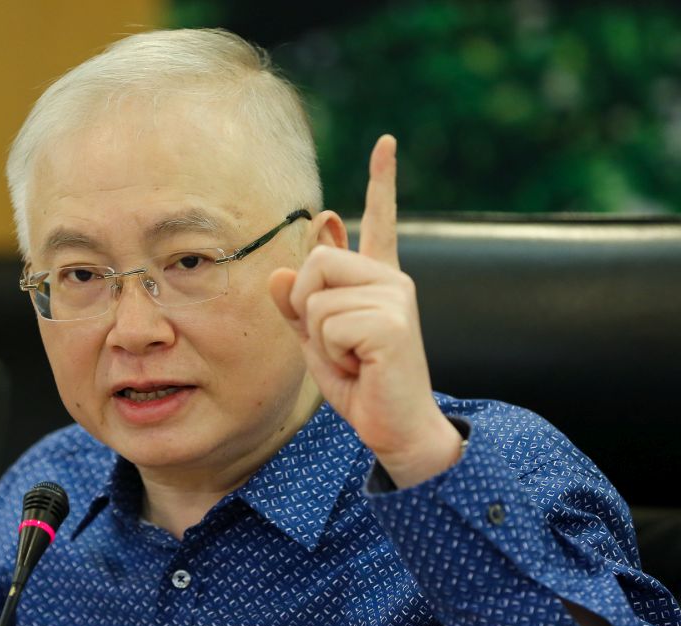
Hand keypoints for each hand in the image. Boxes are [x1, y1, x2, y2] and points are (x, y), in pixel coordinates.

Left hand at [269, 135, 462, 487]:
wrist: (396, 428)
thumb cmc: (361, 384)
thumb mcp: (318, 342)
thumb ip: (299, 306)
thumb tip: (283, 270)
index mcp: (378, 281)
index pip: (380, 222)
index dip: (381, 182)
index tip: (386, 142)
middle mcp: (392, 280)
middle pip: (316, 261)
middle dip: (308, 308)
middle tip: (338, 344)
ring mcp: (396, 298)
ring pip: (317, 297)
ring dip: (320, 338)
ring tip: (353, 359)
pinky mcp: (392, 322)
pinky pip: (328, 324)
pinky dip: (332, 354)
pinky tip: (362, 366)